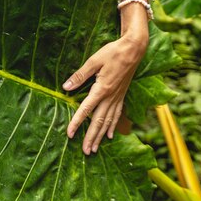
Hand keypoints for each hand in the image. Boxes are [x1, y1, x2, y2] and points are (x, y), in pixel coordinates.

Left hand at [63, 34, 147, 154]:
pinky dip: (112, 126)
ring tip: (94, 149)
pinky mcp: (122, 95)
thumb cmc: (113, 52)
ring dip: (100, 136)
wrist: (134, 49)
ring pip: (108, 121)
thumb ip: (80, 75)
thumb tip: (65, 87)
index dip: (76, 122)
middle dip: (91, 137)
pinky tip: (109, 136)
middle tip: (85, 152)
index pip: (86, 110)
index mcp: (101, 89)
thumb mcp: (94, 61)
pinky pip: (117, 115)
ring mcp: (117, 97)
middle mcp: (110, 97)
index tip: (69, 134)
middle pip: (98, 121)